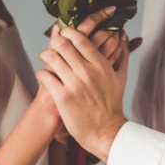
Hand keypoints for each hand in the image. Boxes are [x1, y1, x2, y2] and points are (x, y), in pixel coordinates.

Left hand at [37, 9, 138, 160]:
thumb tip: (123, 37)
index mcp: (100, 65)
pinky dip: (42, 73)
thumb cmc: (112, 105)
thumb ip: (122, 55)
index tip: (64, 33)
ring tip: (44, 57)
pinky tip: (44, 75)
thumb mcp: (120, 77)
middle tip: (52, 45)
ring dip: (45, 55)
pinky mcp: (63, 97)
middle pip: (63, 45)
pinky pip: (45, 76)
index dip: (68, 32)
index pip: (80, 39)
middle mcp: (87, 72)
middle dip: (54, 42)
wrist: (106, 131)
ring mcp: (74, 84)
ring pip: (52, 58)